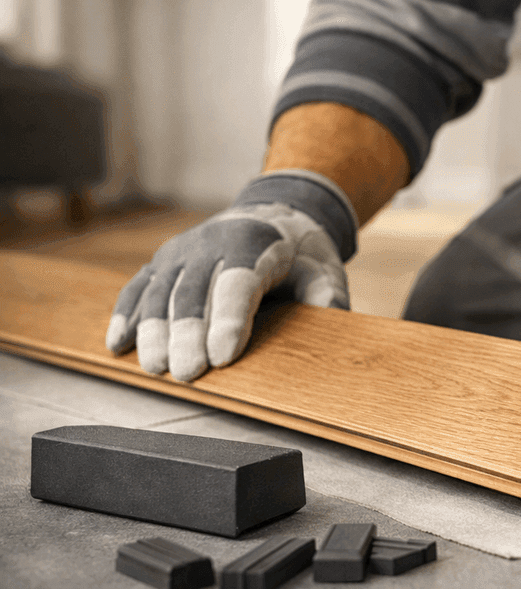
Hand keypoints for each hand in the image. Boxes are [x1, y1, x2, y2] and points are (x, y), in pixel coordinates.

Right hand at [105, 170, 356, 380]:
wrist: (274, 214)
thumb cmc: (301, 252)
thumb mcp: (324, 267)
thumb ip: (327, 293)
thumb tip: (333, 315)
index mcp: (254, 242)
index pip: (239, 284)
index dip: (230, 321)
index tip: (223, 358)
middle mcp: (211, 241)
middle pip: (194, 292)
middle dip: (188, 335)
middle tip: (187, 374)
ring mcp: (182, 251)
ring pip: (161, 291)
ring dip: (154, 331)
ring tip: (155, 368)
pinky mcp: (163, 261)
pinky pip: (139, 287)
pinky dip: (127, 315)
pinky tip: (119, 345)